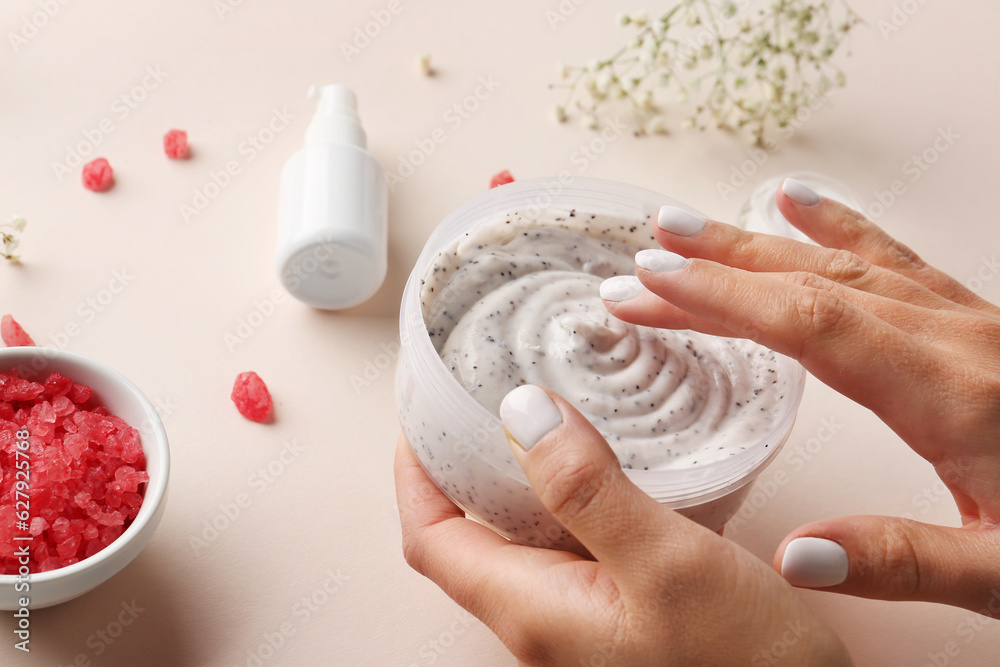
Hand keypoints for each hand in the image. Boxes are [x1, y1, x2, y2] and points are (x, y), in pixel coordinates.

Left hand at [395, 385, 851, 665]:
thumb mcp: (666, 563)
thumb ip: (587, 490)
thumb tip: (521, 415)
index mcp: (531, 610)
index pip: (431, 537)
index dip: (415, 472)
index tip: (423, 414)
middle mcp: (544, 622)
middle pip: (466, 539)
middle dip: (459, 468)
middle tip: (477, 403)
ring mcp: (581, 624)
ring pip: (521, 541)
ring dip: (517, 480)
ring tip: (540, 421)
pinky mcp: (621, 616)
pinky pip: (571, 550)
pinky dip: (571, 500)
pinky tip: (608, 471)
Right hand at [603, 178, 999, 614]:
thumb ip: (897, 560)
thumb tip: (793, 557)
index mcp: (952, 391)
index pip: (810, 324)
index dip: (721, 299)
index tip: (651, 287)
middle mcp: (956, 338)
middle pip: (811, 279)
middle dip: (717, 266)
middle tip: (644, 257)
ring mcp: (969, 320)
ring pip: (845, 261)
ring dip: (760, 241)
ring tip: (694, 225)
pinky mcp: (976, 322)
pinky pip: (895, 258)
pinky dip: (840, 227)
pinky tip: (804, 206)